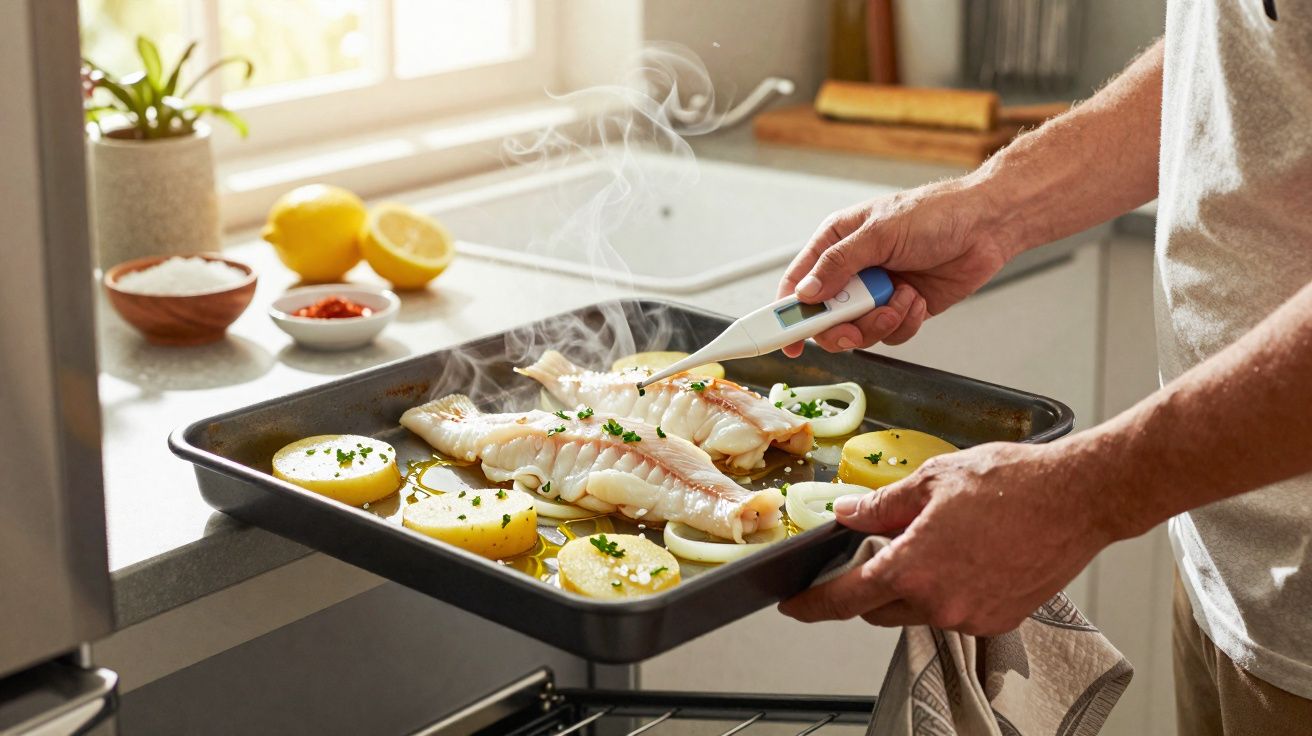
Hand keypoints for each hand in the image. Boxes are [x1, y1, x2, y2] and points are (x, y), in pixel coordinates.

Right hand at [777, 180, 1015, 355]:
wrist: (988, 225)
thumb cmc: (935, 213)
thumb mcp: (879, 233)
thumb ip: (839, 264)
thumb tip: (806, 293)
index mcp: (836, 244)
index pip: (798, 283)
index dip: (787, 315)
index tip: (788, 341)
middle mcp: (852, 271)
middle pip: (825, 318)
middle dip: (843, 327)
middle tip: (857, 327)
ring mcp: (877, 292)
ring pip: (859, 331)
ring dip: (880, 323)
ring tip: (902, 300)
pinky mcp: (902, 309)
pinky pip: (891, 334)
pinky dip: (905, 322)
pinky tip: (918, 298)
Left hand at [778, 440, 1114, 635]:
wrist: (1079, 498)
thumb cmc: (1014, 483)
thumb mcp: (932, 480)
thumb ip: (881, 504)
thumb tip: (848, 513)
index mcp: (914, 568)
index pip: (845, 599)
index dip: (812, 604)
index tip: (795, 604)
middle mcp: (940, 602)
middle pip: (878, 607)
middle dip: (868, 583)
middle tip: (875, 549)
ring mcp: (972, 616)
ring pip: (917, 611)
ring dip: (910, 586)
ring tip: (932, 542)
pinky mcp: (1000, 619)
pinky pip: (955, 612)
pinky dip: (946, 590)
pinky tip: (964, 556)